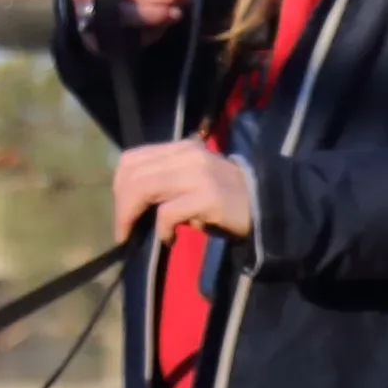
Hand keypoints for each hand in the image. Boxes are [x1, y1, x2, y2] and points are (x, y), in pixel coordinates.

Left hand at [108, 140, 255, 240]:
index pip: (133, 158)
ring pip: (144, 188)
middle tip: (124, 229)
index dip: (119, 185)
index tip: (122, 210)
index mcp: (181, 148)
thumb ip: (166, 181)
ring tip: (134, 234)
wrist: (267, 206)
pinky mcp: (208, 197)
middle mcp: (187, 155)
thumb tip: (131, 201)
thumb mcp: (193, 181)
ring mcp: (198, 174)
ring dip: (131, 215)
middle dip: (121, 205)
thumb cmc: (226, 199)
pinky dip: (162, 229)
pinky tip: (169, 239)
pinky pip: (168, 212)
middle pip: (133, 174)